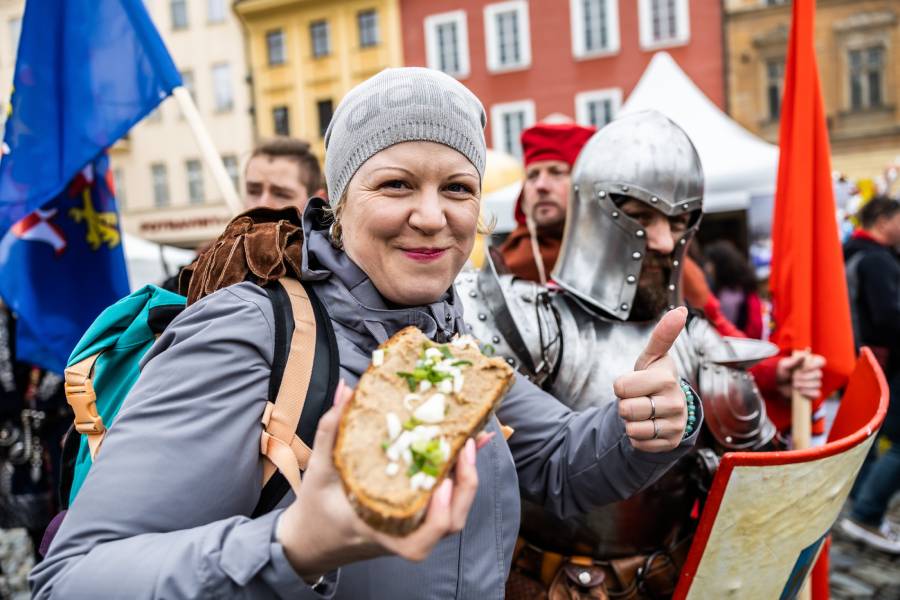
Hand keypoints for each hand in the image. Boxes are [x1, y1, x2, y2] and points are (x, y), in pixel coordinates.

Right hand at [276, 381, 481, 576]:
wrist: (313, 538)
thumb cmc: (316, 508)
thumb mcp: (318, 470)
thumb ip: (330, 430)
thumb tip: (347, 391)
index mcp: (377, 530)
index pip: (416, 542)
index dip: (436, 516)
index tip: (441, 484)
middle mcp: (401, 534)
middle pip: (446, 525)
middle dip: (464, 488)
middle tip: (464, 447)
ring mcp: (413, 526)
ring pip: (452, 515)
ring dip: (467, 481)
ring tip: (469, 442)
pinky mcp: (417, 514)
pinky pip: (447, 499)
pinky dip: (461, 474)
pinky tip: (470, 445)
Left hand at [613, 307, 688, 451]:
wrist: (670, 409)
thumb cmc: (655, 378)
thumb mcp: (653, 357)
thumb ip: (663, 334)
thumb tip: (681, 310)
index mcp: (667, 377)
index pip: (620, 386)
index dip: (621, 386)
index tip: (635, 382)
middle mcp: (675, 402)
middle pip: (625, 409)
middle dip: (625, 404)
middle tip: (639, 398)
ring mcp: (675, 424)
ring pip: (631, 428)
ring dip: (630, 422)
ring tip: (645, 412)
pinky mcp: (670, 443)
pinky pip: (638, 443)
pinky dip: (637, 437)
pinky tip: (649, 426)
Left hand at [776, 350, 824, 399]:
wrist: (776, 384)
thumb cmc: (781, 372)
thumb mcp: (784, 365)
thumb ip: (794, 361)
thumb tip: (803, 357)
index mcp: (809, 363)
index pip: (821, 362)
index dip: (815, 365)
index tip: (804, 369)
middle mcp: (813, 372)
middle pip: (819, 374)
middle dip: (805, 377)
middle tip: (793, 378)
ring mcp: (813, 383)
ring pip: (818, 384)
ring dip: (805, 385)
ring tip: (794, 385)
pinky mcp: (811, 393)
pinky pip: (817, 393)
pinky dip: (809, 393)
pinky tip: (800, 392)